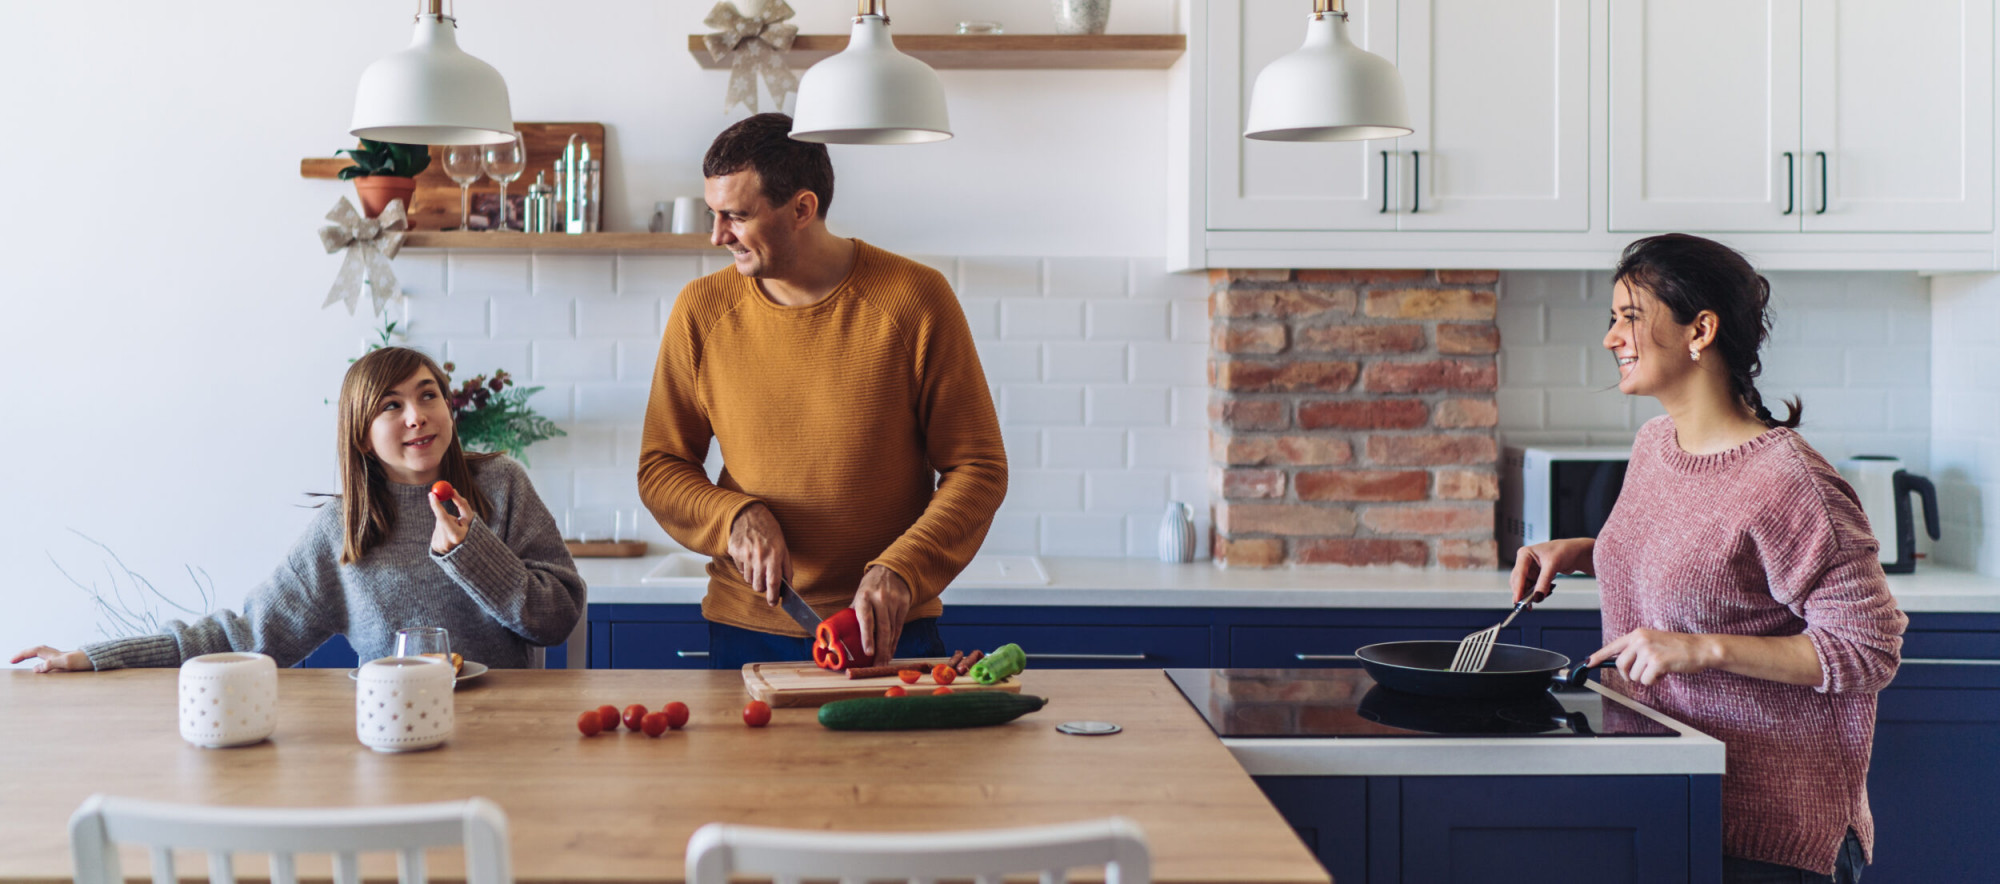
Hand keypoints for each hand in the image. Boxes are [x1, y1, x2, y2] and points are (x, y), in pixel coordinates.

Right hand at [10, 646, 89, 672]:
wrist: (102, 659)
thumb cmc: (86, 661)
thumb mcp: (67, 663)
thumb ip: (51, 664)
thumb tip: (35, 669)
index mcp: (55, 655)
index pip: (34, 651)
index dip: (22, 655)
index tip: (11, 661)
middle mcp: (58, 654)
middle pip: (37, 650)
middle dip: (24, 654)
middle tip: (13, 660)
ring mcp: (63, 658)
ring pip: (44, 653)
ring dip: (32, 655)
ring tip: (23, 659)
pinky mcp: (68, 662)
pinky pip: (50, 659)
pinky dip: (42, 661)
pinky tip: (43, 666)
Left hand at [428, 488, 470, 554]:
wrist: (469, 553)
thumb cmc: (471, 531)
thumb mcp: (470, 518)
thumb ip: (462, 504)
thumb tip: (452, 490)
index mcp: (457, 536)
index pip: (443, 517)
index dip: (436, 505)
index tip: (432, 494)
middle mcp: (447, 542)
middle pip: (440, 520)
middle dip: (443, 514)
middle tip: (440, 505)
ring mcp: (441, 546)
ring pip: (438, 526)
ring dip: (444, 524)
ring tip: (454, 531)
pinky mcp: (436, 547)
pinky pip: (436, 532)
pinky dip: (442, 531)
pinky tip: (449, 537)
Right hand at [728, 503, 791, 604]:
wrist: (749, 515)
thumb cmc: (770, 532)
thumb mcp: (783, 548)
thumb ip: (786, 569)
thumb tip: (788, 588)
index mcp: (774, 556)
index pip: (773, 583)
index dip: (773, 596)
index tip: (773, 603)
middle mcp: (758, 557)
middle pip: (758, 586)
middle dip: (763, 588)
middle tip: (766, 581)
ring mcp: (745, 556)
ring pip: (749, 580)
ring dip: (754, 577)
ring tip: (758, 564)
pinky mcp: (734, 553)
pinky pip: (741, 570)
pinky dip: (746, 569)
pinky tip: (750, 557)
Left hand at [852, 565, 912, 662]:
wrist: (892, 570)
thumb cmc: (870, 587)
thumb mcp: (859, 596)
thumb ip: (853, 614)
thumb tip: (840, 635)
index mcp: (864, 597)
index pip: (866, 619)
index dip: (867, 637)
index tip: (869, 652)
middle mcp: (880, 599)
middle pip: (882, 629)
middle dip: (881, 651)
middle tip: (877, 666)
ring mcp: (894, 602)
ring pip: (892, 631)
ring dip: (888, 649)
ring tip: (883, 663)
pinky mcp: (904, 605)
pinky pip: (899, 628)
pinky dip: (895, 642)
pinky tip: (891, 651)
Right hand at [1510, 538, 1594, 603]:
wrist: (1576, 553)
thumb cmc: (1564, 550)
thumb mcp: (1553, 565)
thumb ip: (1544, 582)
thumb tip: (1537, 597)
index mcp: (1525, 554)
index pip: (1519, 573)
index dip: (1518, 588)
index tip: (1518, 600)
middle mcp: (1525, 562)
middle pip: (1518, 581)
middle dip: (1523, 593)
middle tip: (1526, 605)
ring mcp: (1531, 570)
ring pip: (1525, 586)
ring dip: (1531, 594)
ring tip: (1540, 597)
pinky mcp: (1537, 576)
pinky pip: (1532, 588)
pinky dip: (1537, 593)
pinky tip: (1544, 594)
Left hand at [1587, 629, 1718, 685]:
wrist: (1700, 648)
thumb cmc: (1678, 647)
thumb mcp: (1653, 642)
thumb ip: (1637, 650)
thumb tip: (1621, 663)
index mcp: (1638, 634)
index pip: (1612, 646)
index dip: (1598, 656)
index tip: (1588, 663)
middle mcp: (1639, 640)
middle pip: (1620, 665)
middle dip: (1629, 674)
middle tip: (1643, 674)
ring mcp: (1647, 650)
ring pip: (1634, 675)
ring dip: (1646, 677)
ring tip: (1660, 668)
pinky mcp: (1656, 662)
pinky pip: (1646, 680)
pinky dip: (1655, 681)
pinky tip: (1665, 672)